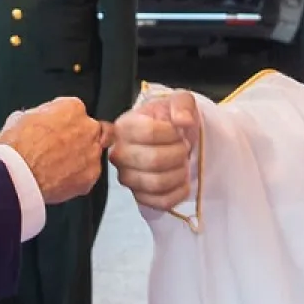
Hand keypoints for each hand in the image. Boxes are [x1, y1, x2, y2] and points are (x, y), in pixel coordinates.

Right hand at [0, 97, 112, 204]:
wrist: (18, 174)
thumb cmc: (17, 146)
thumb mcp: (20, 118)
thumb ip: (38, 116)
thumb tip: (36, 120)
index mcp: (72, 108)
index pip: (74, 111)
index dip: (62, 122)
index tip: (55, 130)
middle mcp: (88, 127)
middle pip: (89, 131)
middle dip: (78, 138)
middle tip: (60, 150)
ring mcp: (92, 152)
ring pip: (91, 153)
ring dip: (80, 159)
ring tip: (58, 168)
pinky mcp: (92, 175)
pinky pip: (88, 175)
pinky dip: (78, 178)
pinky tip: (61, 180)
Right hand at [109, 91, 198, 210]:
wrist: (171, 139)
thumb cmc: (170, 120)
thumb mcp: (179, 102)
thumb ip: (182, 104)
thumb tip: (183, 120)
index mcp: (124, 126)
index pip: (149, 132)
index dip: (172, 133)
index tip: (178, 131)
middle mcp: (119, 153)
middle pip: (154, 160)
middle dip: (178, 154)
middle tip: (183, 148)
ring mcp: (127, 177)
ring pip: (157, 183)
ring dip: (179, 173)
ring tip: (182, 163)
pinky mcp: (139, 196)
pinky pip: (161, 201)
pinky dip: (179, 192)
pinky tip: (182, 180)